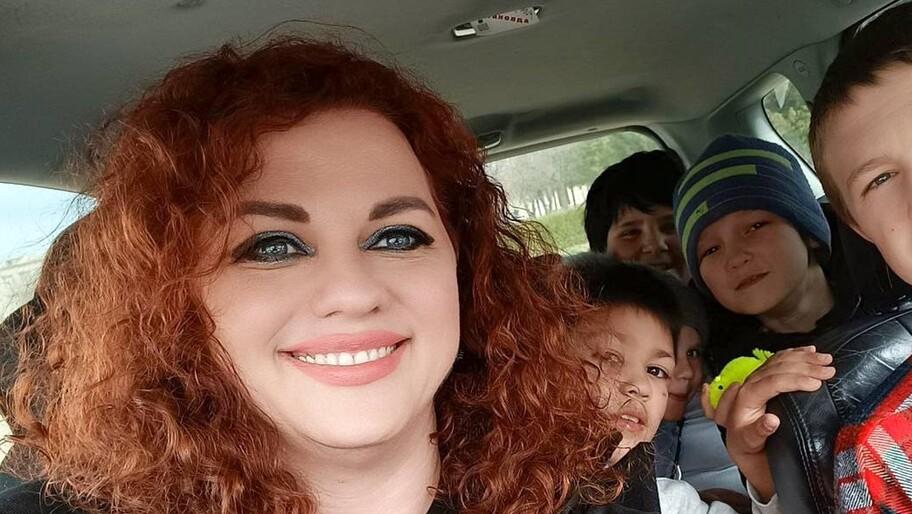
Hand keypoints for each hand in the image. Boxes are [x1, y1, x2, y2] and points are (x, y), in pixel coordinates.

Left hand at [701, 345, 834, 501]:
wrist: (746, 450)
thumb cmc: (749, 447)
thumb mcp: (750, 444)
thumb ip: (757, 432)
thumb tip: (771, 420)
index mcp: (744, 399)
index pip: (770, 382)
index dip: (793, 380)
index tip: (816, 383)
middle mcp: (748, 386)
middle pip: (776, 368)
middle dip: (803, 366)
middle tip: (828, 369)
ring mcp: (756, 381)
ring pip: (777, 361)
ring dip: (802, 357)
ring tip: (825, 358)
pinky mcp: (763, 380)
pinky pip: (777, 361)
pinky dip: (794, 354)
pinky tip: (807, 350)